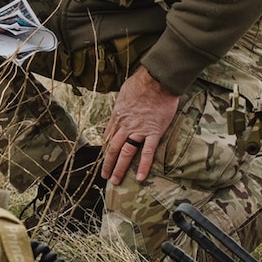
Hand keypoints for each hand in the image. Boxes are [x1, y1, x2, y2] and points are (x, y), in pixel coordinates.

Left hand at [101, 66, 179, 184]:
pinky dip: (144, 166)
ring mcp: (139, 130)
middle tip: (105, 176)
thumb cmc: (141, 82)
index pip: (108, 137)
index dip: (105, 150)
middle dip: (108, 164)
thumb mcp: (124, 92)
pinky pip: (147, 152)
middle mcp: (125, 125)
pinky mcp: (154, 132)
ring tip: (116, 181)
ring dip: (119, 168)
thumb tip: (121, 108)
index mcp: (118, 116)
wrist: (157, 80)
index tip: (104, 159)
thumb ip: (122, 104)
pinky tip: (141, 177)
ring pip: (126, 153)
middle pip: (113, 148)